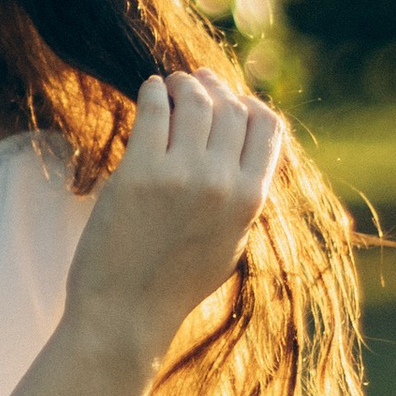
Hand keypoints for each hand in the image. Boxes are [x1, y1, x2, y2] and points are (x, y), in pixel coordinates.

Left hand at [64, 70, 282, 372]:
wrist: (126, 314)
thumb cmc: (174, 282)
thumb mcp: (229, 241)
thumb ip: (241, 195)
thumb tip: (241, 145)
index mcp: (249, 201)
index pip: (268, 127)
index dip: (250, 105)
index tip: (231, 100)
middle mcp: (221, 183)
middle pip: (231, 107)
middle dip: (214, 86)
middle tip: (194, 81)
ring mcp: (181, 175)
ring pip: (194, 101)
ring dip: (183, 84)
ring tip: (169, 85)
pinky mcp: (140, 172)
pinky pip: (154, 110)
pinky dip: (154, 92)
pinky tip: (150, 92)